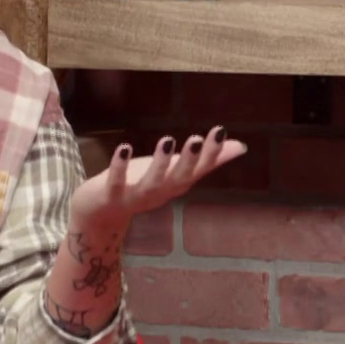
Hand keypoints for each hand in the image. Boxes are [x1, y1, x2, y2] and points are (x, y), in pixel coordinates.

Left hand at [68, 128, 246, 228]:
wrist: (102, 213)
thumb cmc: (144, 185)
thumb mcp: (177, 170)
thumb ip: (208, 160)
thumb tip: (242, 146)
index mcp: (178, 183)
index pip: (199, 168)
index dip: (210, 152)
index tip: (220, 130)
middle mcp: (161, 191)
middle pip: (179, 177)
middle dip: (188, 160)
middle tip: (196, 138)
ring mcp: (137, 195)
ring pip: (152, 181)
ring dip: (159, 163)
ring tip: (166, 139)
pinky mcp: (112, 194)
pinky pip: (117, 181)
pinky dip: (120, 166)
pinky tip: (124, 147)